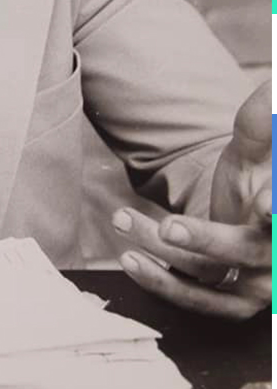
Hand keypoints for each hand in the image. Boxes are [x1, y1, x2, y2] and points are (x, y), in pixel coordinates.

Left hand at [112, 80, 270, 319]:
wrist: (252, 207)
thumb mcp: (258, 145)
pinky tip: (131, 258)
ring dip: (166, 260)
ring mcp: (256, 285)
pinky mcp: (229, 302)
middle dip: (208, 241)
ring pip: (212, 279)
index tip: (267, 208)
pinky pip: (194, 299)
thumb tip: (268, 86)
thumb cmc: (260, 171)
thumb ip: (261, 121)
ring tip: (126, 223)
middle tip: (169, 227)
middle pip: (249, 254)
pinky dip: (161, 283)